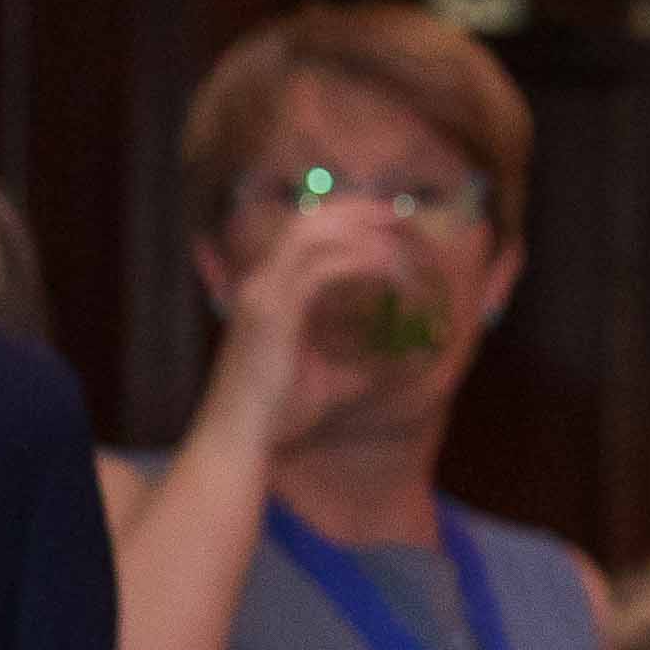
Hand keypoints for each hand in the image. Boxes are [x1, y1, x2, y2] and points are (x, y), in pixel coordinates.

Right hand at [196, 194, 455, 449]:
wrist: (242, 438)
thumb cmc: (282, 413)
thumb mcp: (334, 380)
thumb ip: (364, 364)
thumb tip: (408, 364)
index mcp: (269, 291)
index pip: (306, 233)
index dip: (348, 218)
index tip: (393, 222)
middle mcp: (261, 282)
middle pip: (309, 219)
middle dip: (359, 210)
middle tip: (404, 217)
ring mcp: (262, 293)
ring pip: (313, 233)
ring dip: (363, 231)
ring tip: (402, 240)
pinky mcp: (272, 311)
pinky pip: (321, 268)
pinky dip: (360, 261)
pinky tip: (390, 271)